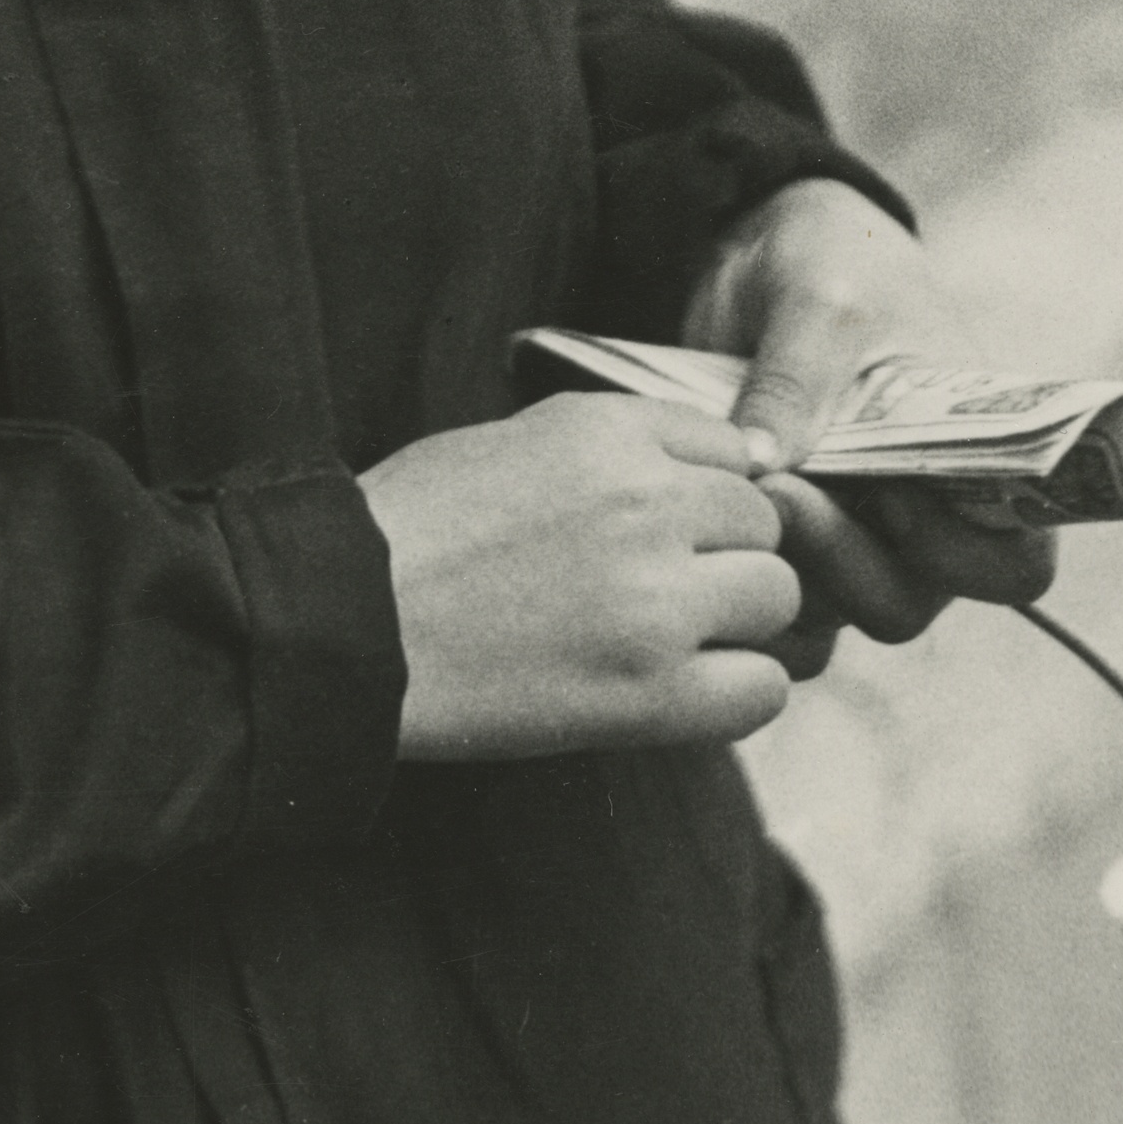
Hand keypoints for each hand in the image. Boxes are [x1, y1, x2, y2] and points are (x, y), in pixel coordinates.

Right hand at [361, 393, 798, 759]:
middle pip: (762, 523)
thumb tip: (702, 478)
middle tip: (667, 593)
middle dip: (727, 556)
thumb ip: (618, 449)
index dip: (711, 496)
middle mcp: (649, 501)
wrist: (348, 627)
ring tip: (669, 642)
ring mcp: (657, 598)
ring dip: (737, 622)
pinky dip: (736, 692)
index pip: (735, 452)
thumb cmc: (415, 531)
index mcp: (611, 431)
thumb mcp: (521, 442)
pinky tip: (683, 692)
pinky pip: (762, 688)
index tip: (675, 531)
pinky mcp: (649, 693)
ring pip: (774, 597)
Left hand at [681, 178, 1058, 649]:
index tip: (896, 498)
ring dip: (792, 567)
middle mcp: (928, 509)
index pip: (1015, 558)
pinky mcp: (795, 534)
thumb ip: (800, 378)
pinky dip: (749, 574)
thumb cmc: (831, 260)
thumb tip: (762, 468)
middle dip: (847, 565)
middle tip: (785, 493)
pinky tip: (715, 515)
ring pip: (839, 608)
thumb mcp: (821, 297)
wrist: (766, 250)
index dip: (965, 559)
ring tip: (749, 486)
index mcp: (981, 452)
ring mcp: (859, 528)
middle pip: (911, 601)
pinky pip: (782, 596)